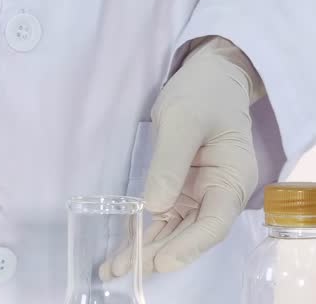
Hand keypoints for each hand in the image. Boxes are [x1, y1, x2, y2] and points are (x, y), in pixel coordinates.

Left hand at [104, 36, 264, 278]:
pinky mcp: (179, 188)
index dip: (189, 246)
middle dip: (158, 255)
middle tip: (124, 269)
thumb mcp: (183, 121)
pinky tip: (123, 248)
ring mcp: (198, 193)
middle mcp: (218, 193)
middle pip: (190, 233)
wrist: (208, 76)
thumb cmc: (202, 94)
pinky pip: (162, 216)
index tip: (161, 260)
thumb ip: (169, 163)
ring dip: (146, 249)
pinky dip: (143, 232)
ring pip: (174, 230)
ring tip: (114, 268)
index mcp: (233, 179)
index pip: (214, 223)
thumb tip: (155, 206)